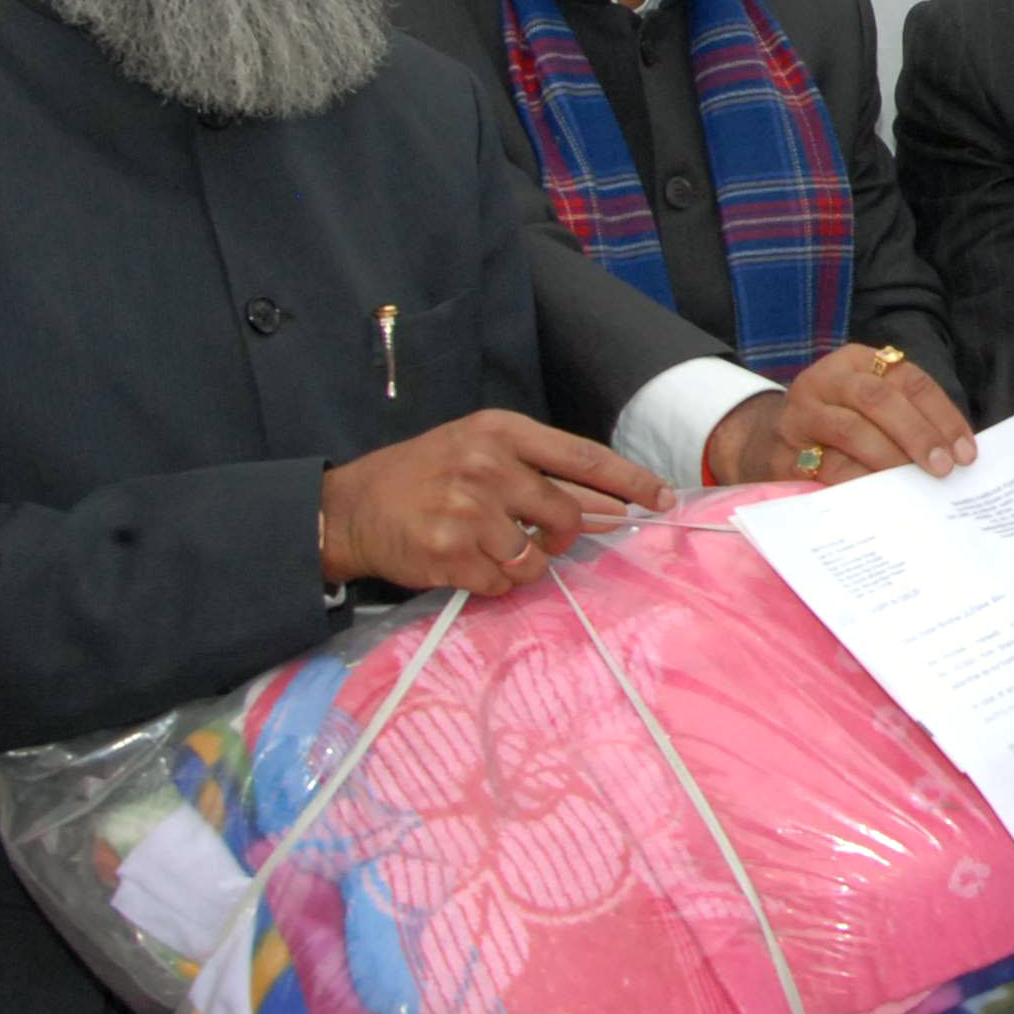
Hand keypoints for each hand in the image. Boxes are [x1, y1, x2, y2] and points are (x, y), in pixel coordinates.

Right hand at [320, 410, 669, 596]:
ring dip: (524, 564)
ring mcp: (467, 510)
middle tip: (541, 537)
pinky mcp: (450, 552)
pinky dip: (493, 581)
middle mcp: (487, 465)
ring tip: (490, 547)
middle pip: (568, 515)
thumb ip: (543, 473)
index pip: (584, 458)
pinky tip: (466, 562)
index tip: (663, 499)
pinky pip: (503, 582)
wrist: (351, 508)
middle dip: (566, 536)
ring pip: (537, 558)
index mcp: (500, 432)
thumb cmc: (426, 476)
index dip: (630, 482)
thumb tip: (616, 507)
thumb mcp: (480, 451)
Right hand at [710, 345, 977, 483]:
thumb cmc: (836, 425)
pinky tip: (880, 498)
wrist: (765, 441)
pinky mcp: (782, 451)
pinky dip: (856, 482)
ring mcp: (800, 414)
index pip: (911, 381)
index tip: (966, 453)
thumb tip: (957, 457)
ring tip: (913, 484)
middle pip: (878, 399)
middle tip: (943, 468)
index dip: (943, 416)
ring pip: (850, 429)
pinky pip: (824, 468)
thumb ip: (906, 420)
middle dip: (917, 433)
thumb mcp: (867, 408)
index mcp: (857, 362)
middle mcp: (826, 380)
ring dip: (888, 458)